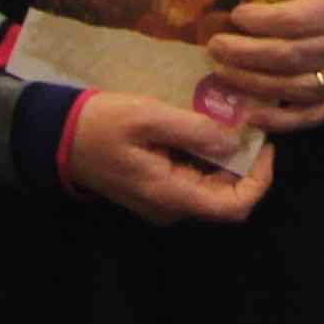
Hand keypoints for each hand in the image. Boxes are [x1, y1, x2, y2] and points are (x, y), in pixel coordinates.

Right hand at [59, 91, 272, 226]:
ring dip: (227, 158)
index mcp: (171, 195)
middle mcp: (172, 207)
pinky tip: (204, 127)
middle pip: (227, 196)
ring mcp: (164, 201)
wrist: (58, 137)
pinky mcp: (158, 188)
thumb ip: (192, 130)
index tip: (264, 145)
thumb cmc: (101, 125)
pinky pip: (194, 178)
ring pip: (212, 186)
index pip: (234, 207)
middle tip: (247, 123)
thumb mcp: (147, 116)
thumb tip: (235, 140)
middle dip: (245, 163)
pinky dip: (207, 156)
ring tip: (228, 120)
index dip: (260, 180)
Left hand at [203, 0, 323, 132]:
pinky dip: (278, 121)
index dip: (261, 21)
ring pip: (293, 88)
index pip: (296, 21)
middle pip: (289, 56)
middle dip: (246, 53)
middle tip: (216, 46)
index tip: (236, 16)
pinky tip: (251, 115)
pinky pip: (309, 117)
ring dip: (252, 83)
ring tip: (222, 72)